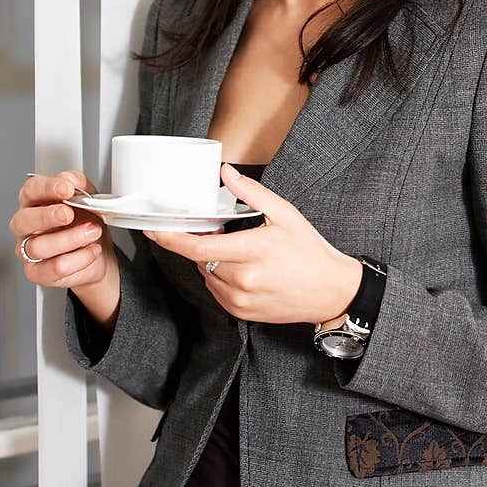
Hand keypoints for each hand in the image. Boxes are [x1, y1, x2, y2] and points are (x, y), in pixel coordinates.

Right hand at [10, 170, 114, 289]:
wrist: (97, 252)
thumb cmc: (85, 223)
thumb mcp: (89, 198)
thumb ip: (79, 184)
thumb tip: (68, 177)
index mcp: (35, 203)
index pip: (30, 190)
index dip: (46, 188)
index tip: (66, 188)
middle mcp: (26, 226)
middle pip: (22, 220)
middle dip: (48, 216)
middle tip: (70, 214)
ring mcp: (28, 250)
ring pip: (38, 246)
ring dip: (71, 239)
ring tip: (93, 232)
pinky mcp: (38, 272)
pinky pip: (53, 268)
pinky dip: (78, 259)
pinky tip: (92, 250)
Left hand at [142, 162, 362, 325]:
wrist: (332, 291)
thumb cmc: (310, 252)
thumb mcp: (285, 215)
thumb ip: (251, 193)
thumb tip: (225, 173)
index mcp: (253, 250)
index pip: (199, 247)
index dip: (171, 239)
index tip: (154, 229)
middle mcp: (244, 279)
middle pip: (201, 259)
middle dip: (204, 244)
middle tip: (223, 234)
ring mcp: (242, 300)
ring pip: (207, 275)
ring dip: (213, 262)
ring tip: (242, 254)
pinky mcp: (243, 314)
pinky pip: (217, 292)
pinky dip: (221, 278)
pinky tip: (244, 272)